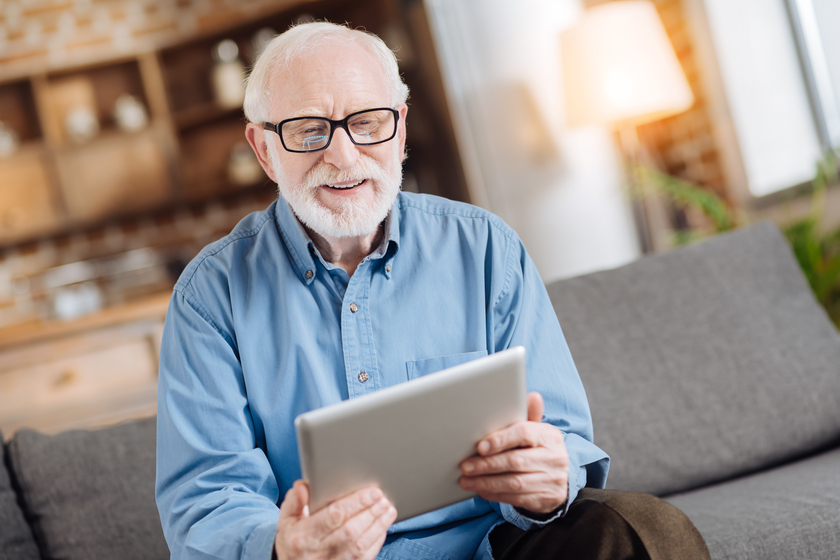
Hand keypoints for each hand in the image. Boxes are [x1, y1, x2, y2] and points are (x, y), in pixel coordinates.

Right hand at [274, 480, 396, 559]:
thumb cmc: (292, 538)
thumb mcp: (287, 519)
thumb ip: (294, 501)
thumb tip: (303, 486)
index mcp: (302, 536)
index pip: (333, 516)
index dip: (355, 503)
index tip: (371, 491)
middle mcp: (317, 552)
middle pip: (350, 530)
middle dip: (370, 512)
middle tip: (383, 498)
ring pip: (360, 545)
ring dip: (378, 526)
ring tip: (388, 509)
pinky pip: (364, 557)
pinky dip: (376, 541)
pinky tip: (383, 527)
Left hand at [458, 392, 568, 513]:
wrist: (564, 477)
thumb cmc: (541, 449)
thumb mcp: (537, 431)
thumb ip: (529, 415)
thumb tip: (533, 396)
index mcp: (549, 436)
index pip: (524, 434)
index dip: (501, 440)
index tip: (480, 446)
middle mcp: (554, 458)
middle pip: (515, 461)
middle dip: (486, 464)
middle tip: (465, 466)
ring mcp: (551, 480)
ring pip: (514, 483)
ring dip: (486, 482)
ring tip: (466, 480)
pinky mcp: (546, 499)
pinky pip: (517, 498)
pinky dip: (496, 495)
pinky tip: (481, 491)